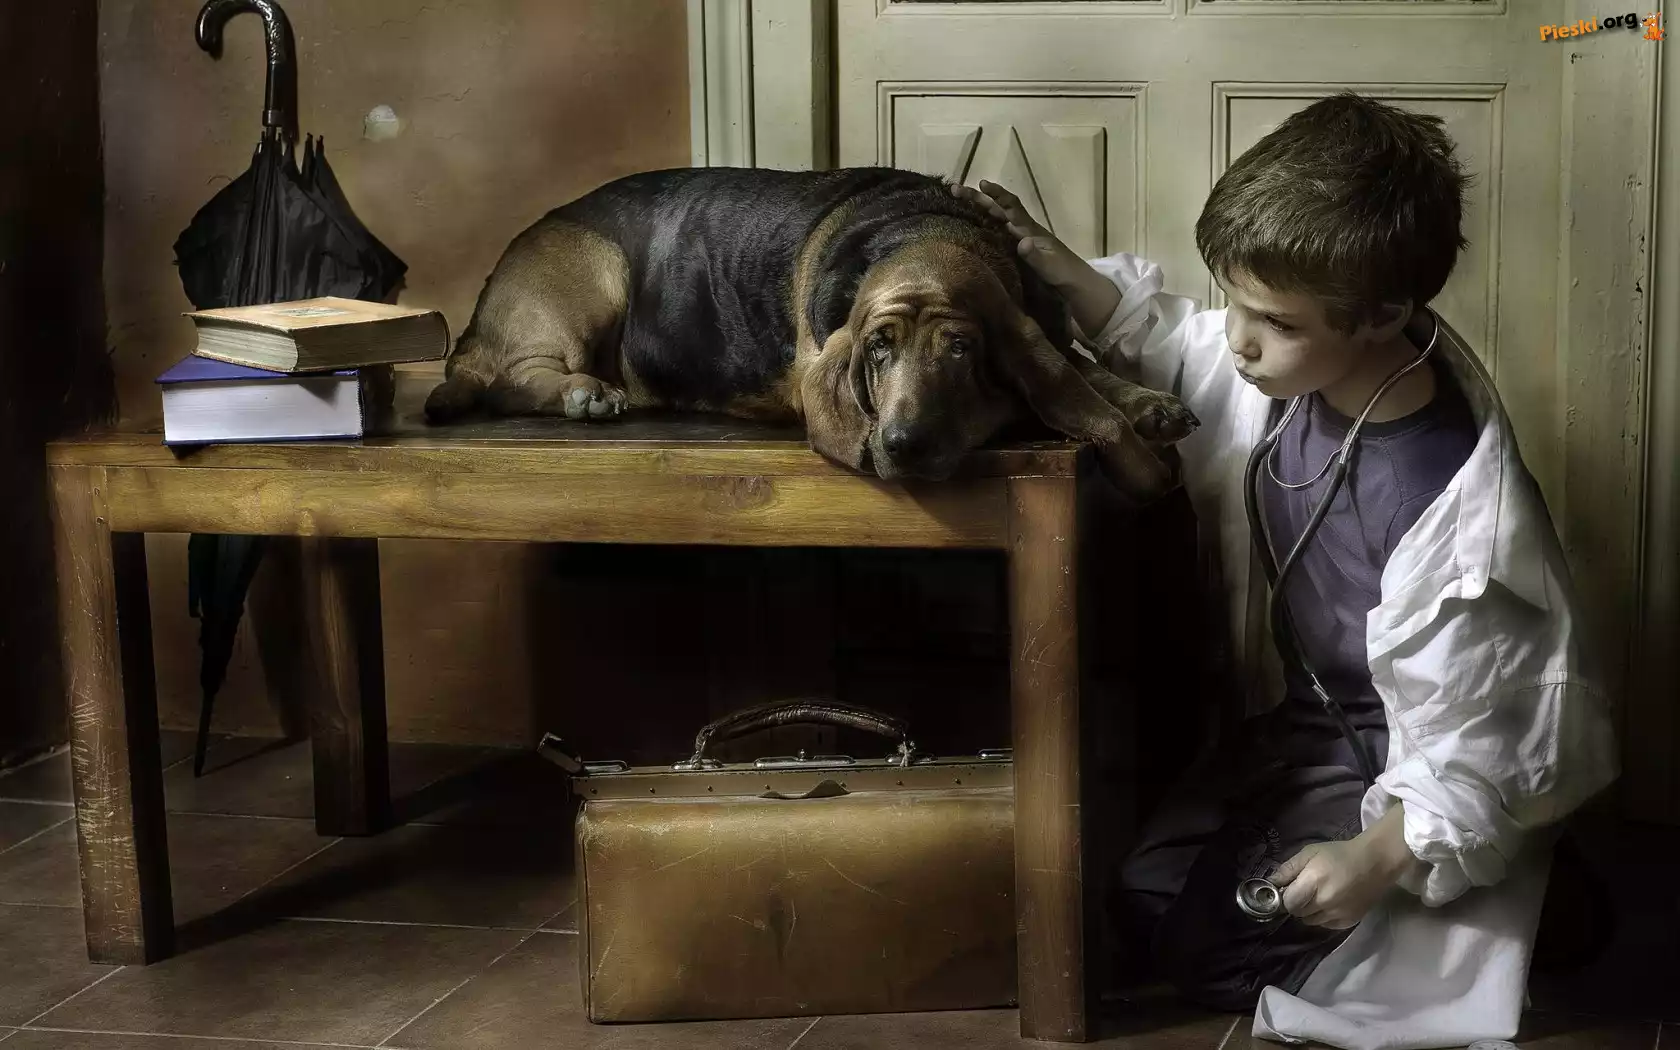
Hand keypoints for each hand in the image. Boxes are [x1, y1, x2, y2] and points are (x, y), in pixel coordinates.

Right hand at [950, 180, 1093, 291]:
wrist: (1075, 286)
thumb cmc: (1064, 274)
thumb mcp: (1051, 266)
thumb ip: (1036, 255)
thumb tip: (1022, 242)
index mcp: (1030, 230)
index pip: (1012, 206)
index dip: (997, 194)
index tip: (982, 184)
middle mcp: (1023, 231)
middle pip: (998, 210)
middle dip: (978, 199)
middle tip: (955, 189)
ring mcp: (1020, 241)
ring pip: (996, 221)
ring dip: (979, 212)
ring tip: (958, 205)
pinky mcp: (1018, 253)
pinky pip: (997, 236)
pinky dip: (984, 230)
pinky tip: (973, 231)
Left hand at [1269, 809, 1415, 928]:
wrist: (1376, 862)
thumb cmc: (1339, 854)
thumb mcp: (1310, 853)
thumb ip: (1288, 869)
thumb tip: (1270, 883)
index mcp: (1314, 882)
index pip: (1288, 902)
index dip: (1284, 897)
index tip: (1287, 889)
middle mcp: (1325, 902)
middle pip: (1297, 913)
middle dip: (1296, 902)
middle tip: (1304, 890)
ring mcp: (1339, 914)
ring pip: (1310, 921)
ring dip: (1309, 911)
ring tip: (1318, 895)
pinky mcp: (1349, 921)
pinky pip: (1326, 925)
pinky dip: (1323, 916)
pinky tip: (1330, 902)